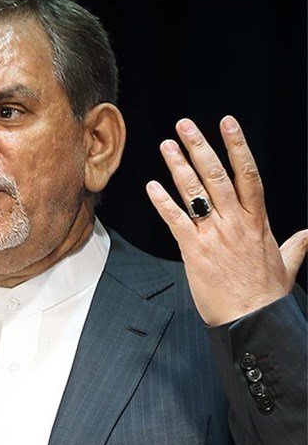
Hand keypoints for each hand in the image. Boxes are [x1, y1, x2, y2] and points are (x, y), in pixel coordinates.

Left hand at [146, 115, 306, 325]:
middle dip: (200, 148)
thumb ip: (295, 246)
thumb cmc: (266, 296)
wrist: (252, 321)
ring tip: (166, 145)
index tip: (228, 124)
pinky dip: (163, 202)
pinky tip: (151, 187)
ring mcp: (214, 235)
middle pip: (217, 176)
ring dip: (178, 167)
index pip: (248, 175)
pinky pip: (176, 221)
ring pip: (195, 193)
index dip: (238, 147)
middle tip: (185, 125)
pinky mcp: (194, 251)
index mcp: (258, 222)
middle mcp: (235, 223)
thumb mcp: (286, 265)